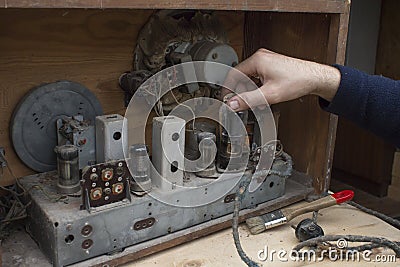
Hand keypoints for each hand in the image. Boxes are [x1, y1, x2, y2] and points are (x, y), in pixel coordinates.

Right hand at [223, 49, 340, 110]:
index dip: (227, 88)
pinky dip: (257, 88)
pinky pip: (257, 77)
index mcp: (257, 60)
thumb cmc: (298, 81)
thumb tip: (232, 104)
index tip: (226, 99)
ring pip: (249, 78)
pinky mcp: (271, 66)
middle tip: (242, 104)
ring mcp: (266, 61)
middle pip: (241, 77)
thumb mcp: (269, 94)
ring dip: (250, 91)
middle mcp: (260, 58)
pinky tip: (263, 97)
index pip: (233, 74)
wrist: (315, 78)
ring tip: (256, 102)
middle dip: (241, 92)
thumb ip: (248, 100)